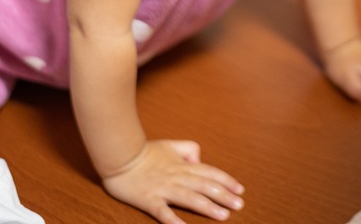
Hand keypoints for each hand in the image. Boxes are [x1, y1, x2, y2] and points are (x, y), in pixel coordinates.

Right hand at [101, 139, 244, 223]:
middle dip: (224, 196)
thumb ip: (188, 149)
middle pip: (205, 186)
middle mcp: (177, 177)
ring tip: (223, 215)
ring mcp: (163, 189)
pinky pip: (163, 212)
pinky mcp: (149, 200)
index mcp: (183, 165)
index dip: (227, 181)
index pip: (210, 173)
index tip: (240, 190)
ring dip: (208, 207)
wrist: (120, 155)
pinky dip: (173, 220)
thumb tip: (199, 160)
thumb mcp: (171, 145)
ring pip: (190, 198)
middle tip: (239, 205)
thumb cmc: (145, 151)